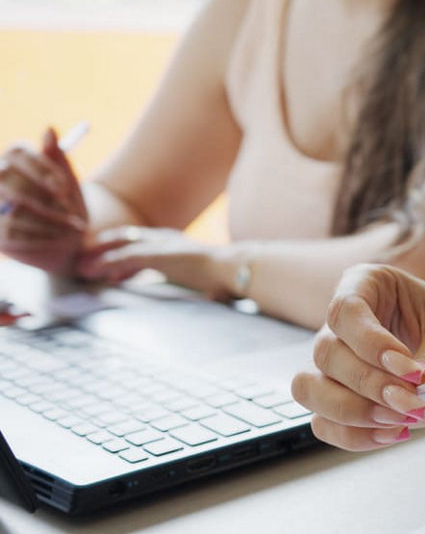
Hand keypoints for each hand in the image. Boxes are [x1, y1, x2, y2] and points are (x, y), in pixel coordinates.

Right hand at [0, 128, 88, 274]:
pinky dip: (43, 237)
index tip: (66, 187)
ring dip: (51, 219)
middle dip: (44, 196)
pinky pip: (16, 233)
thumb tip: (49, 129)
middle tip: (70, 209)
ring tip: (74, 228)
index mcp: (12, 162)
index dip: (42, 169)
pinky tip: (61, 239)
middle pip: (12, 180)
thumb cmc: (66, 205)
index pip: (19, 154)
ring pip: (17, 206)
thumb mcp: (67, 182)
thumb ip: (57, 157)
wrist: (66, 242)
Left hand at [76, 227, 234, 296]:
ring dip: (99, 257)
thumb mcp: (212, 279)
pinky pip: (124, 257)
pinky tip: (93, 272)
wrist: (233, 269)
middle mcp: (165, 239)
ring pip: (120, 246)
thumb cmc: (229, 277)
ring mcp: (160, 245)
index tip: (110, 267)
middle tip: (86, 263)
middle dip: (104, 249)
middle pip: (126, 237)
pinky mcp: (155, 254)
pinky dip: (106, 264)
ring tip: (81, 270)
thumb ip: (207, 284)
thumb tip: (215, 295)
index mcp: (177, 243)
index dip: (124, 251)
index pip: (143, 242)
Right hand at [291, 264, 424, 450]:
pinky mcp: (340, 398)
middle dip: (369, 385)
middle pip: (326, 354)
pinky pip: (325, 423)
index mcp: (367, 284)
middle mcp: (344, 323)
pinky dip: (354, 435)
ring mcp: (337, 362)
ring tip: (400, 421)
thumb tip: (413, 390)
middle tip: (414, 403)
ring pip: (311, 389)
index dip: (371, 344)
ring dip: (353, 412)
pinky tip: (395, 434)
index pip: (345, 310)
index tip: (412, 371)